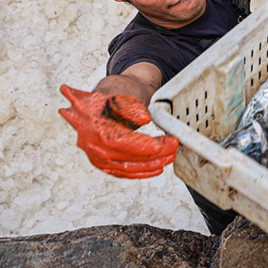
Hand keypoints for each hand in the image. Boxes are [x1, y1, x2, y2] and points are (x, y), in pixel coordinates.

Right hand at [58, 84, 178, 178]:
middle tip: (174, 148)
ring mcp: (95, 156)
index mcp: (96, 126)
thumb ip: (130, 107)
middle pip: (128, 157)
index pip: (126, 142)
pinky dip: (140, 172)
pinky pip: (121, 172)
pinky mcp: (100, 163)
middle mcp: (92, 144)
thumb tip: (145, 118)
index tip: (170, 142)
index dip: (150, 145)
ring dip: (150, 165)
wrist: (94, 103)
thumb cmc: (108, 98)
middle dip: (155, 156)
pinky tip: (156, 168)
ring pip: (126, 168)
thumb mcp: (119, 96)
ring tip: (169, 158)